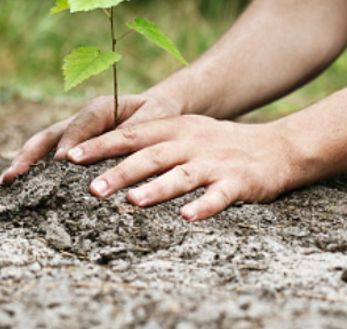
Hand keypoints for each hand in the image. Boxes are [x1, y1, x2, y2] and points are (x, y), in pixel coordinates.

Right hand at [0, 94, 182, 189]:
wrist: (158, 109)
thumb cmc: (158, 115)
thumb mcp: (154, 120)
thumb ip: (134, 132)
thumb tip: (114, 152)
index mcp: (100, 108)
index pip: (81, 125)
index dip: (70, 142)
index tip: (61, 162)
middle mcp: (79, 120)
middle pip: (48, 136)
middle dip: (29, 157)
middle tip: (12, 177)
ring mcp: (71, 134)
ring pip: (40, 148)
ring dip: (21, 165)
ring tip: (0, 185)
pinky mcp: (70, 147)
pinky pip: (46, 158)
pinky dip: (29, 172)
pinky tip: (11, 189)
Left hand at [63, 115, 300, 220]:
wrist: (277, 147)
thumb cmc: (219, 144)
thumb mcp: (184, 133)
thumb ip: (149, 142)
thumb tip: (102, 155)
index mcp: (174, 129)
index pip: (130, 135)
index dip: (100, 145)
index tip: (70, 157)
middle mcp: (191, 142)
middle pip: (150, 156)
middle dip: (120, 172)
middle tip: (91, 189)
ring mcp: (215, 162)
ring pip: (181, 175)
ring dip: (156, 189)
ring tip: (132, 202)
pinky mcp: (238, 182)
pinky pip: (218, 196)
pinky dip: (203, 207)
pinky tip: (187, 218)